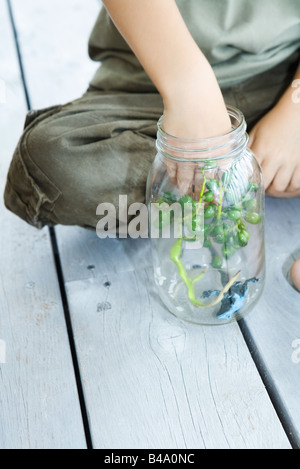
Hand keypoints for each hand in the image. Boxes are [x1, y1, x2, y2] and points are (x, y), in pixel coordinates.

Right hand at [162, 65, 230, 195]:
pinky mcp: (173, 152)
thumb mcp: (224, 128)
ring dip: (185, 189)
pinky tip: (174, 181)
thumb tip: (221, 161)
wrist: (191, 94)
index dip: (217, 190)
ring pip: (186, 180)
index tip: (215, 198)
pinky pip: (173, 170)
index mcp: (223, 153)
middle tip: (199, 202)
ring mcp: (188, 157)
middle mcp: (206, 159)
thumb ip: (223, 146)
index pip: (220, 178)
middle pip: (203, 183)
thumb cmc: (210, 105)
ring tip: (185, 195)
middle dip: (201, 195)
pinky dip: (174, 177)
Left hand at [248, 88, 299, 197]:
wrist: (296, 113)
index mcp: (262, 150)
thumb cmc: (274, 122)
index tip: (247, 187)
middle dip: (262, 190)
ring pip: (281, 187)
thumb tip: (235, 161)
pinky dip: (290, 187)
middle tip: (261, 188)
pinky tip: (286, 184)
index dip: (249, 184)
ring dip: (276, 190)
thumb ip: (247, 148)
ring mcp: (291, 161)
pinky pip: (296, 183)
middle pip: (267, 185)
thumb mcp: (256, 133)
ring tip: (272, 186)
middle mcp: (276, 157)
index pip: (252, 174)